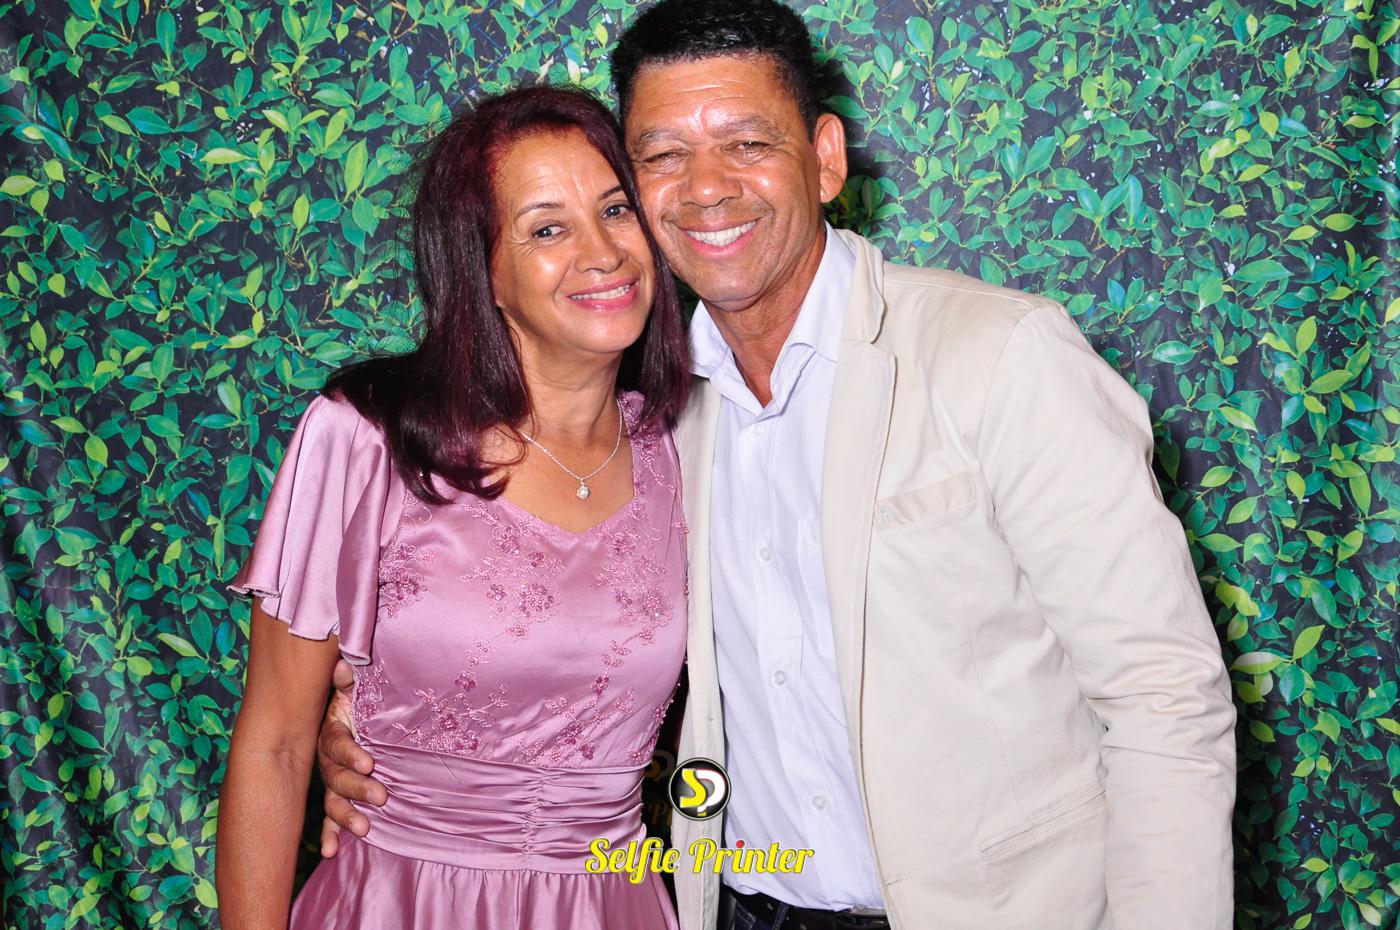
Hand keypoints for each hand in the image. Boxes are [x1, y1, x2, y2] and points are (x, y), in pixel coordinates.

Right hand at [317, 658, 386, 857]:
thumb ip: (349, 679)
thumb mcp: (357, 688)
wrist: (360, 717)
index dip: (351, 753)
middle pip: (336, 776)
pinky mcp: (337, 797)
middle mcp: (327, 759)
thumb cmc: (362, 703)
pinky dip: (330, 834)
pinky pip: (330, 818)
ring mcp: (331, 780)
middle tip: (380, 796)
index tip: (369, 762)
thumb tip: (343, 664)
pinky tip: (331, 851)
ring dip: (345, 815)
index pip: (338, 743)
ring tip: (363, 828)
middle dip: (357, 787)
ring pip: (333, 799)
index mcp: (332, 731)